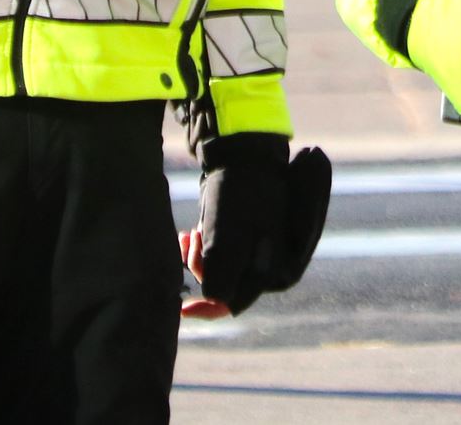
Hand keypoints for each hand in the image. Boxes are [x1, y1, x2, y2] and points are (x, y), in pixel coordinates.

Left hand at [185, 135, 332, 317]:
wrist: (244, 152)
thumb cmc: (239, 192)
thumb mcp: (227, 235)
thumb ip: (222, 274)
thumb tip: (215, 304)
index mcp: (276, 270)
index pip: (237, 301)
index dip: (209, 307)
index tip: (184, 308)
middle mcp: (271, 265)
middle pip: (226, 286)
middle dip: (203, 269)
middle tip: (192, 240)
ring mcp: (259, 250)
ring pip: (219, 269)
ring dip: (199, 256)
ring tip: (190, 234)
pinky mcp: (246, 237)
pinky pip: (220, 254)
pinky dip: (203, 247)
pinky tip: (189, 233)